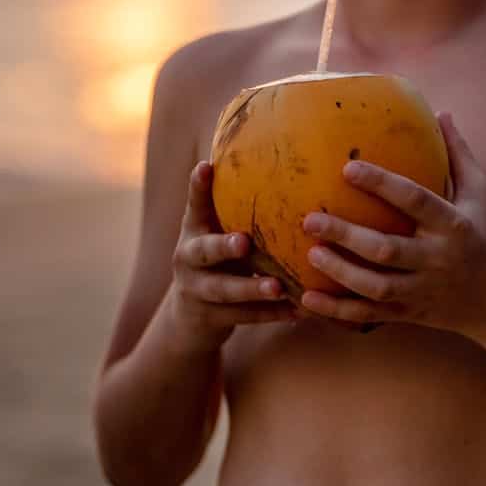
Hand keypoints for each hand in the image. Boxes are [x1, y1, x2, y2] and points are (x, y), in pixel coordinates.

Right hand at [169, 161, 297, 350]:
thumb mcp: (219, 233)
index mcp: (194, 229)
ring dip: (252, 288)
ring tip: (278, 287)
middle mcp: (188, 257)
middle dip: (223, 247)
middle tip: (244, 242)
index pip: (195, 204)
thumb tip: (285, 167)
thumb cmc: (219, 261)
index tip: (206, 167)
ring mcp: (195, 289)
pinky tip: (297, 312)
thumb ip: (237, 209)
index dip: (198, 186)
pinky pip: (242, 317)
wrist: (190, 318)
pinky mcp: (208, 318)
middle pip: (204, 251)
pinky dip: (270, 315)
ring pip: (224, 290)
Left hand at [298, 114, 485, 351]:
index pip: (415, 201)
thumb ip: (459, 155)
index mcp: (453, 225)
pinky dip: (339, 311)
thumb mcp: (483, 195)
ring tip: (310, 253)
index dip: (382, 184)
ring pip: (377, 286)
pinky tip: (309, 299)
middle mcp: (436, 259)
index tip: (348, 168)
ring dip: (341, 272)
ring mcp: (422, 290)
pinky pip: (370, 316)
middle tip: (310, 218)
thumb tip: (442, 112)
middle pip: (387, 250)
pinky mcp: (410, 314)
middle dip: (347, 235)